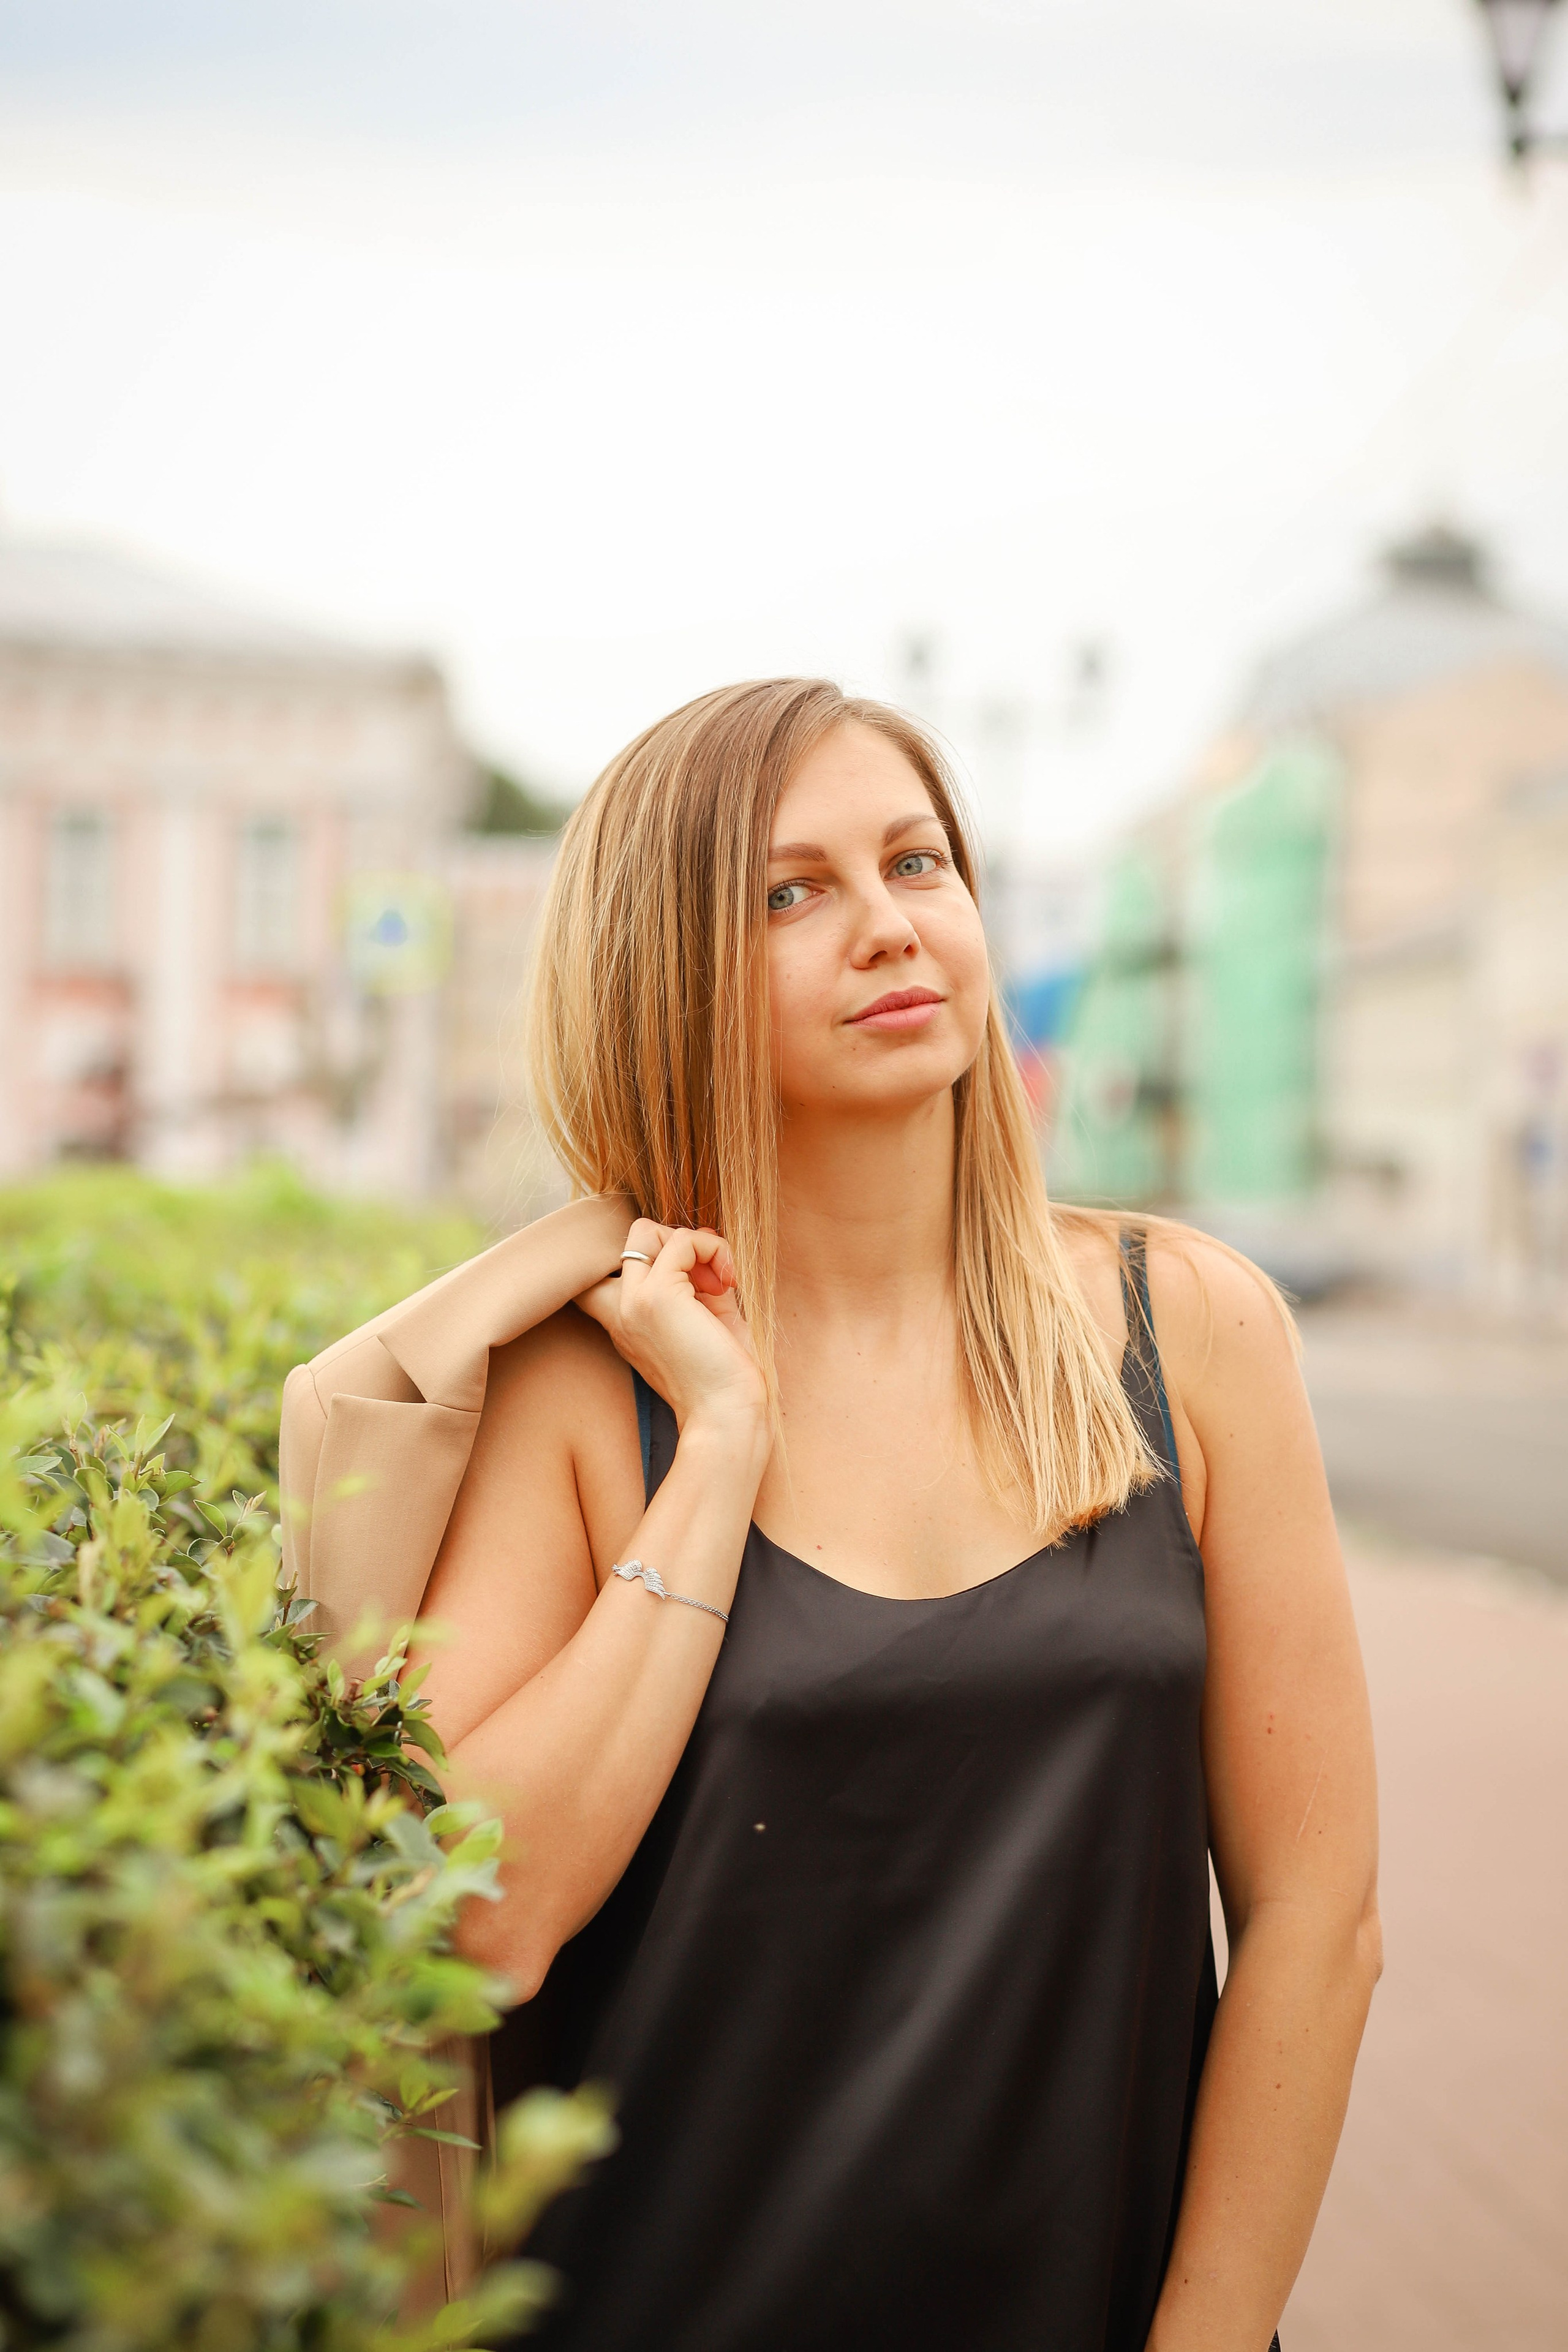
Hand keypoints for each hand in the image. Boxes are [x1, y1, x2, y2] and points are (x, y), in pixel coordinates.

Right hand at [576, 1219, 767, 1439]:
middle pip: (629, 1242)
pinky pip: (682, 1241)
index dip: (648, 1257)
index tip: (691, 1275)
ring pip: (644, 1231)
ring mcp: (632, 1302)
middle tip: (707, 1277)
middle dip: (674, 1243)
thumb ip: (695, 1279)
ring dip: (692, 1243)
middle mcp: (620, 1311)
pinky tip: (728, 1281)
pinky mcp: (657, 1296)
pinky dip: (713, 1249)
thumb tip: (701, 1237)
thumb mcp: (706, 1318)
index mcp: (627, 1322)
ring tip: (718, 1280)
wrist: (728, 1414)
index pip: (602, 1272)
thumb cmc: (724, 1375)